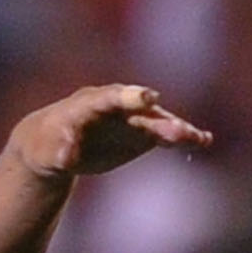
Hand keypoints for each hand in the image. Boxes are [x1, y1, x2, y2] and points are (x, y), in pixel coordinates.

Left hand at [9, 84, 211, 180]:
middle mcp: (116, 105)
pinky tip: (204, 141)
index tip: (147, 97)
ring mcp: (131, 118)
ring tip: (199, 139)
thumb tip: (66, 155)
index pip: (110, 97)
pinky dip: (183, 137)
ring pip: (157, 122)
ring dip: (177, 130)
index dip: (129, 97)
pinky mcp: (141, 134)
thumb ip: (60, 150)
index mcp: (89, 103)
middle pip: (140, 111)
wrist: (55, 145)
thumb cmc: (47, 144)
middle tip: (178, 131)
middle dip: (158, 120)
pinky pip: (165, 135)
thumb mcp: (48, 150)